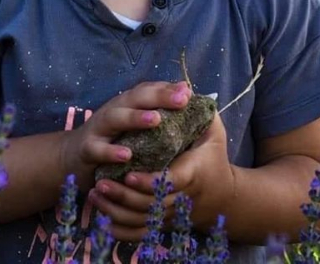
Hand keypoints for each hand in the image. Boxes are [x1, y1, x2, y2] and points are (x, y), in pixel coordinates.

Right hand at [59, 80, 192, 193]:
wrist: (72, 156)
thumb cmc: (112, 138)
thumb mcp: (132, 122)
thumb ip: (157, 106)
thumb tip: (186, 89)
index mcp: (126, 103)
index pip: (148, 90)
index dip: (167, 90)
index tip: (188, 93)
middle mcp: (113, 110)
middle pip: (134, 98)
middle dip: (158, 97)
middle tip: (181, 100)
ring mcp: (98, 128)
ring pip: (115, 118)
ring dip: (135, 118)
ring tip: (156, 120)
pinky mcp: (87, 149)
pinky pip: (98, 149)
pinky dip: (111, 151)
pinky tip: (126, 156)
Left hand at [87, 110, 234, 242]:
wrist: (222, 197)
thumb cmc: (214, 158)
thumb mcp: (215, 134)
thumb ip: (203, 112)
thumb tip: (184, 88)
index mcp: (193, 172)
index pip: (170, 181)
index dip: (148, 181)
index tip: (129, 175)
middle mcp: (182, 197)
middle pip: (150, 204)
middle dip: (124, 196)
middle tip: (100, 184)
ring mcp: (171, 213)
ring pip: (141, 219)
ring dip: (117, 209)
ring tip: (96, 193)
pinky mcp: (163, 223)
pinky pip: (139, 230)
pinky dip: (120, 226)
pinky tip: (102, 214)